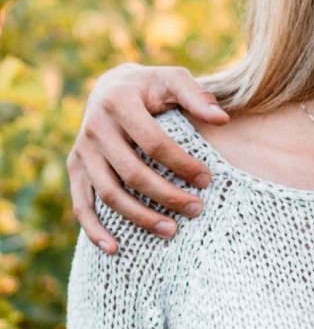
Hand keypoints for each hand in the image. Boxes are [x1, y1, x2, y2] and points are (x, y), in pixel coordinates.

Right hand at [68, 63, 228, 253]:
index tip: (207, 179)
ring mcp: (82, 151)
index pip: (154, 143)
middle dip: (167, 195)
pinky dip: (94, 230)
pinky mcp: (74, 168)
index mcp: (119, 102)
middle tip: (196, 209)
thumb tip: (222, 119)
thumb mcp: (173, 79)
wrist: (109, 87)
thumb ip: (197, 96)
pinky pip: (81, 204)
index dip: (182, 164)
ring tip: (171, 231)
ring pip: (109, 193)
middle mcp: (95, 127)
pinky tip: (115, 249)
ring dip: (139, 217)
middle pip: (133, 173)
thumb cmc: (150, 87)